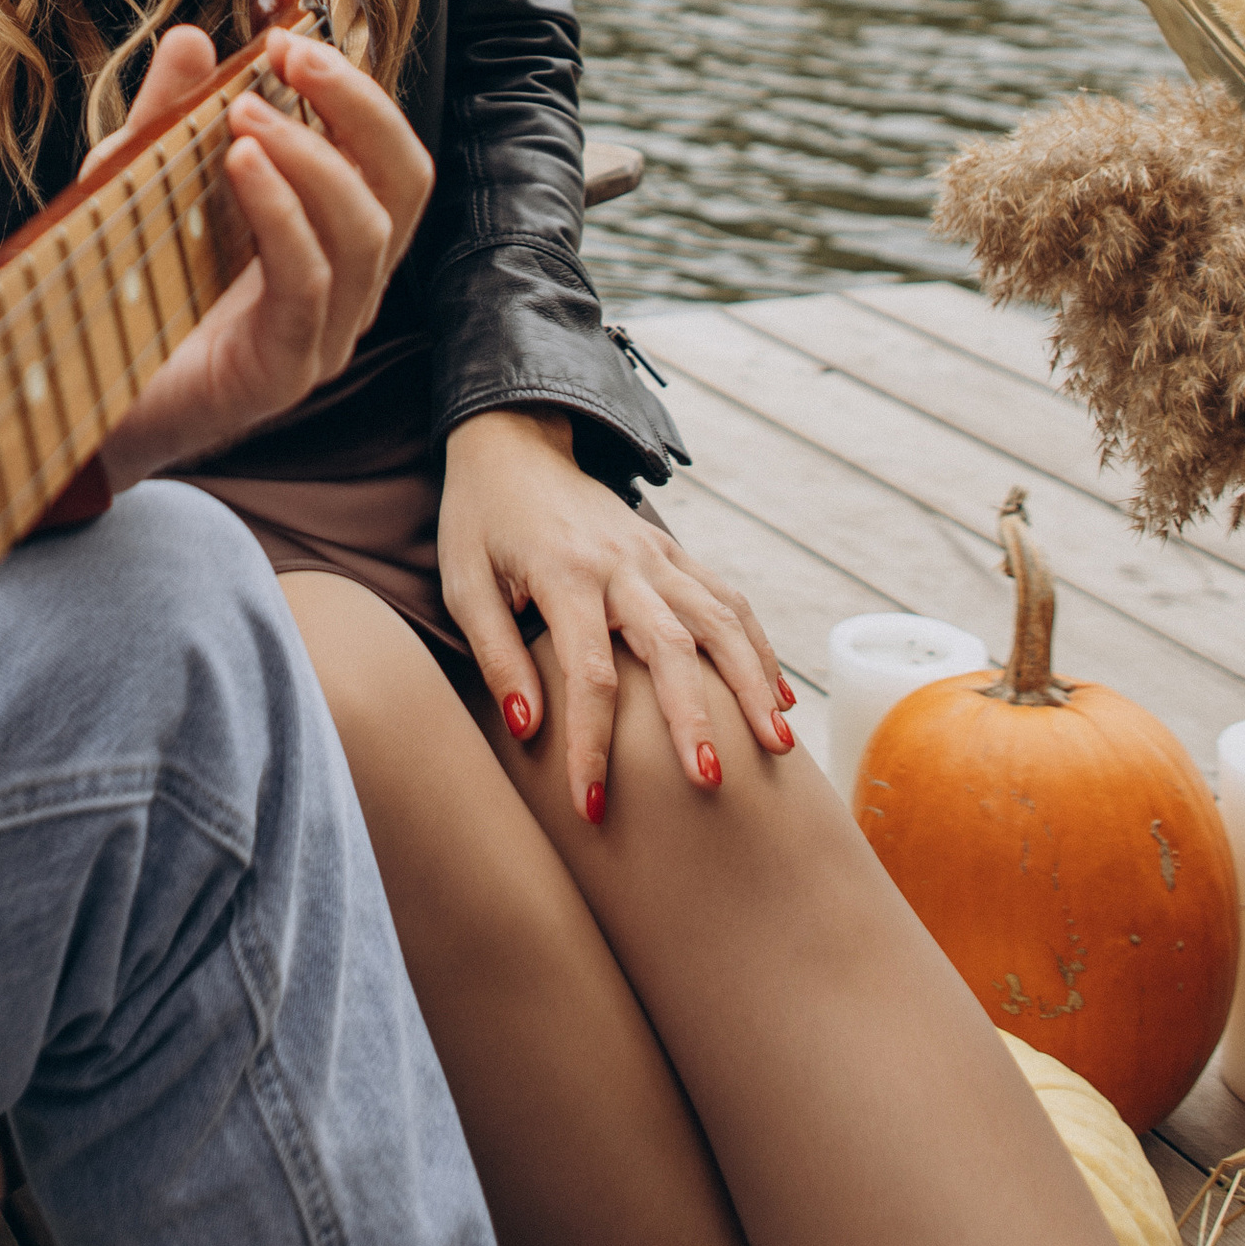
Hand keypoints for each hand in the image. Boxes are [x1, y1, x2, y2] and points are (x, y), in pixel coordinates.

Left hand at [88, 23, 432, 485]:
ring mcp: (324, 334)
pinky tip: (240, 166)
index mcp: (331, 237)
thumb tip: (193, 38)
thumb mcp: (141, 183)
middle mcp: (345, 286)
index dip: (358, 92)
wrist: (70, 398)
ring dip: (312, 155)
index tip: (292, 40)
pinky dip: (282, 212)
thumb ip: (169, 116)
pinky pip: (308, 283)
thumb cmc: (123, 293)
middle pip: (404, 184)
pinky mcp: (283, 371)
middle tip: (294, 59)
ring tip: (245, 114)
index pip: (386, 157)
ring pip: (365, 231)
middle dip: (359, 107)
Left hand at [436, 409, 791, 820]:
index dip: (592, 744)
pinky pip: (726, 599)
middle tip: (711, 783)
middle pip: (670, 647)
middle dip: (694, 719)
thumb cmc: (480, 522)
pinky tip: (780, 697)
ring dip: (751, 683)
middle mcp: (621, 562)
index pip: (589, 674)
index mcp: (564, 573)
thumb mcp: (464, 582)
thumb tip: (527, 728)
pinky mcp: (673, 550)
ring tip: (778, 747)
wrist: (515, 440)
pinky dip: (758, 647)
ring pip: (718, 620)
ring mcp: (655, 553)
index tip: (593, 805)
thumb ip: (496, 653)